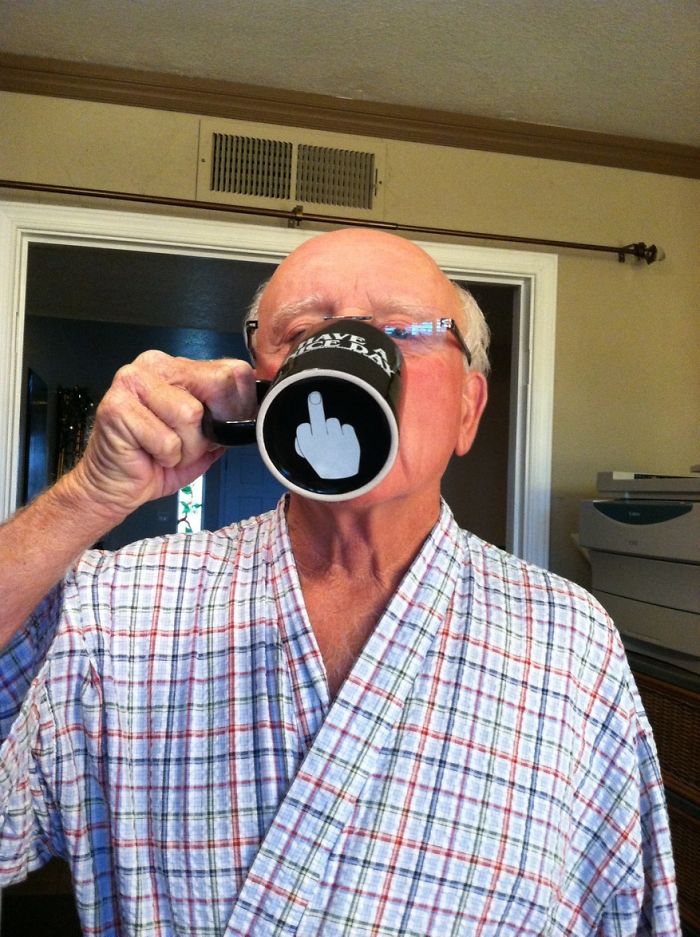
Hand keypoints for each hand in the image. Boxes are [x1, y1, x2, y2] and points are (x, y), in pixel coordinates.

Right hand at [68, 350, 255, 522]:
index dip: (236, 408)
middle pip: (216, 385)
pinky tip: (150, 455)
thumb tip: (252, 414)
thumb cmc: (156, 461)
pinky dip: (167, 457)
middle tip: (190, 444)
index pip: (232, 371)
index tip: (220, 430)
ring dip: (186, 447)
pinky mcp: (117, 407)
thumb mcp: (204, 439)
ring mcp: (132, 381)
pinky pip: (167, 439)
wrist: (113, 486)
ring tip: (167, 451)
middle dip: (212, 427)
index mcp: (178, 366)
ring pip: (192, 415)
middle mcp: (154, 364)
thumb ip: (226, 420)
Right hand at [294, 391, 359, 478]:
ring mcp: (336, 439)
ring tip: (336, 442)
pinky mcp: (350, 439)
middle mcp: (321, 441)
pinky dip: (346, 434)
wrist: (346, 481)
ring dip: (333, 429)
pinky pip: (346, 427)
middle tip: (314, 396)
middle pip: (316, 416)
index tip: (309, 431)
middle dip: (315, 406)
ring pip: (332, 422)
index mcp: (308, 448)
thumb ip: (304, 445)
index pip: (303, 428)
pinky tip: (346, 443)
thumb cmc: (326, 468)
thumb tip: (302, 428)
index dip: (307, 430)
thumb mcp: (311, 460)